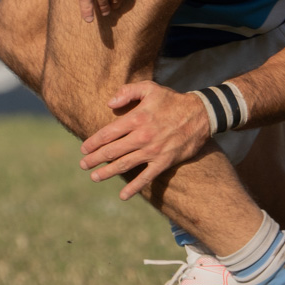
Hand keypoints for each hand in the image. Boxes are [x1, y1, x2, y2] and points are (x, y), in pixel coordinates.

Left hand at [79, 81, 211, 199]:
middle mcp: (142, 136)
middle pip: (112, 150)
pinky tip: (123, 196)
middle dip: (95, 159)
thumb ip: (127, 91)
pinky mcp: (164, 162)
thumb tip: (108, 103)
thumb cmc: (172, 100)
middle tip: (83, 164)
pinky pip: (146, 177)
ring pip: (125, 164)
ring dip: (108, 172)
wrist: (201, 115)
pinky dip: (134, 188)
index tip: (83, 148)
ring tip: (95, 177)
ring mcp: (153, 151)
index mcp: (137, 118)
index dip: (93, 142)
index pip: (108, 133)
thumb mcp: (150, 88)